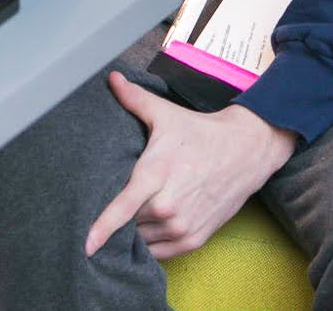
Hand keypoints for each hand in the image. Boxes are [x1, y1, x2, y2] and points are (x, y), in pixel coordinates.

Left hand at [83, 73, 295, 260]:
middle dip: (118, 217)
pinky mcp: (194, 239)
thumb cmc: (201, 132)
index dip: (102, 228)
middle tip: (114, 202)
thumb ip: (134, 99)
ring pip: (143, 239)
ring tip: (134, 214)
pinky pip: (161, 252)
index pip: (122, 208)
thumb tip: (112, 79)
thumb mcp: (166, 114)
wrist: (246, 151)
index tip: (86, 245)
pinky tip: (148, 228)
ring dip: (135, 232)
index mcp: (156, 174)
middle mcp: (168, 205)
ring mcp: (182, 225)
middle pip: (128, 223)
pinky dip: (152, 244)